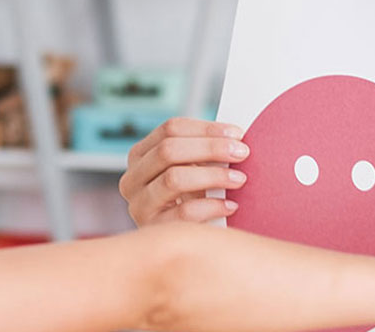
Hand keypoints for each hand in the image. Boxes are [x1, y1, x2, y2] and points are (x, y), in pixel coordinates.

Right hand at [118, 118, 249, 225]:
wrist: (178, 245)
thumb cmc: (190, 198)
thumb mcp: (190, 171)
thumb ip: (204, 152)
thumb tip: (236, 138)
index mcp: (140, 155)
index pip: (170, 129)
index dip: (206, 129)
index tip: (237, 133)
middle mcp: (132, 178)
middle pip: (168, 150)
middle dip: (210, 148)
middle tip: (242, 152)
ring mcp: (138, 205)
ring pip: (173, 179)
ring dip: (212, 176)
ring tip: (239, 179)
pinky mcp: (152, 229)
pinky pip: (184, 213)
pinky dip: (211, 206)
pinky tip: (231, 206)